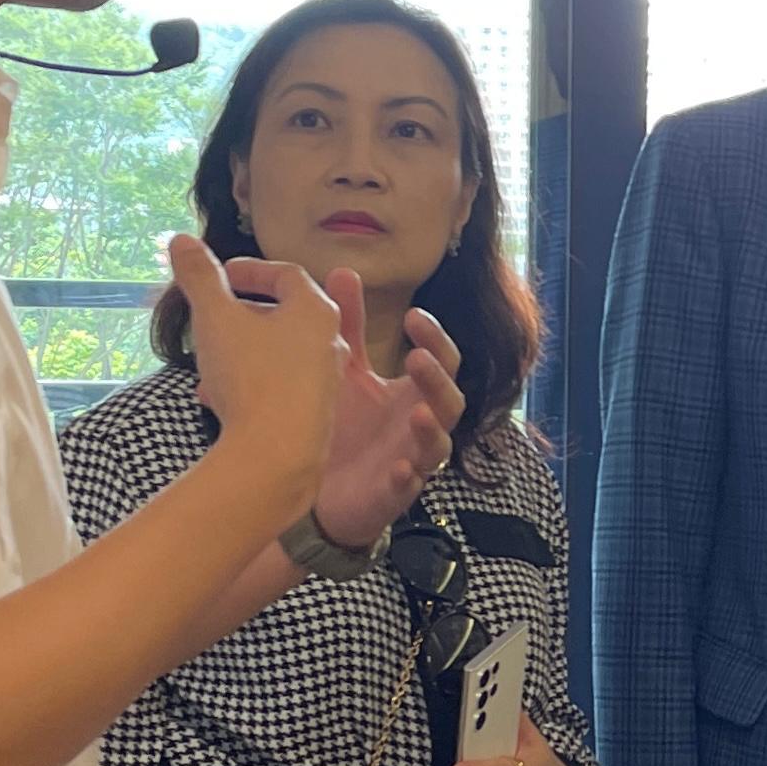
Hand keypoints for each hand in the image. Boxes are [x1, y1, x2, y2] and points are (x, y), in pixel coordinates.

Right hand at [168, 234, 346, 503]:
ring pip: (277, 354)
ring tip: (204, 360)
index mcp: (316, 310)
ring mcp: (326, 382)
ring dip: (239, 351)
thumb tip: (180, 239)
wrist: (276, 458)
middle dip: (241, 313)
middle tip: (209, 316)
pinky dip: (249, 382)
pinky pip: (279, 387)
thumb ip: (198, 276)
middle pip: (285, 314)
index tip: (218, 276)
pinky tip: (215, 398)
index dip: (249, 269)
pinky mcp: (316, 417)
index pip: (286, 274)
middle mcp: (330, 343)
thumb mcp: (214, 318)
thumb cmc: (250, 375)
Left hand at [309, 292, 462, 550]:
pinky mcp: (392, 494)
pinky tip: (399, 468)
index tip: (414, 316)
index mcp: (414, 392)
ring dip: (432, 429)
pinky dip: (408, 478)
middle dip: (438, 379)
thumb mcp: (345, 369)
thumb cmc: (341, 425)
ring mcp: (412, 461)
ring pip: (440, 446)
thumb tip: (346, 271)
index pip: (442, 360)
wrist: (315, 488)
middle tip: (417, 357)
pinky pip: (409, 488)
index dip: (436, 339)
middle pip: (451, 401)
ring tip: (417, 413)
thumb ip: (350, 326)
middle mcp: (421, 425)